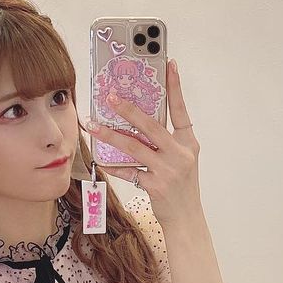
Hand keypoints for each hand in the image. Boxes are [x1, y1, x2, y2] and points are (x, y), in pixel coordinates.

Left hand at [84, 59, 201, 228]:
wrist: (187, 218)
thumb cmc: (181, 186)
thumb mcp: (181, 159)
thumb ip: (165, 141)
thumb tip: (138, 120)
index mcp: (188, 143)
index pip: (181, 110)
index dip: (176, 87)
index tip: (169, 64)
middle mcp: (180, 154)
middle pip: (152, 126)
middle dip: (129, 110)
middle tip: (111, 97)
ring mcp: (168, 170)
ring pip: (134, 147)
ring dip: (110, 135)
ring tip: (93, 126)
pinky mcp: (155, 186)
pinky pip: (128, 172)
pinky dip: (113, 166)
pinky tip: (100, 160)